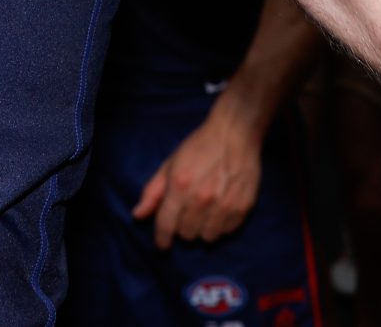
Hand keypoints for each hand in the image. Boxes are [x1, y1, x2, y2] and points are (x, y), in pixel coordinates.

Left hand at [131, 102, 264, 248]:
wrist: (234, 134)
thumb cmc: (198, 147)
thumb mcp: (169, 164)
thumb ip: (152, 192)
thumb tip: (138, 215)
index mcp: (179, 187)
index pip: (166, 226)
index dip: (161, 240)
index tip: (162, 246)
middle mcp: (201, 200)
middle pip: (186, 235)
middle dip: (183, 228)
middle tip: (187, 214)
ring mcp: (224, 206)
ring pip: (207, 238)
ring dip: (202, 230)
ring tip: (204, 214)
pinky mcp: (242, 208)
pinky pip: (227, 232)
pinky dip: (221, 226)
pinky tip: (219, 211)